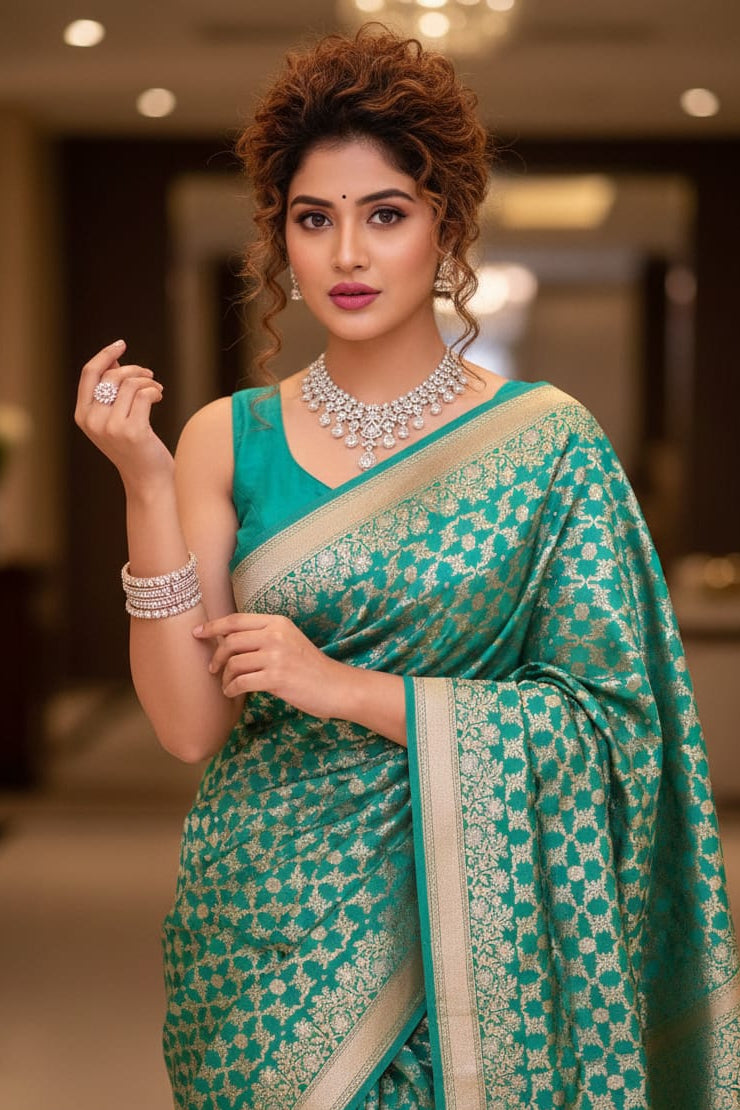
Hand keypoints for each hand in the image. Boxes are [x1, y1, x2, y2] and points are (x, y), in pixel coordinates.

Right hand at [74, 339, 173, 490]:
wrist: (147, 480)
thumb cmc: (134, 447)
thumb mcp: (113, 419)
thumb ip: (109, 394)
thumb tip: (114, 363)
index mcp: (82, 416)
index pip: (89, 374)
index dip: (105, 355)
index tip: (121, 344)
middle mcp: (93, 421)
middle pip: (112, 376)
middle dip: (134, 370)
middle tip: (149, 376)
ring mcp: (111, 427)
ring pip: (130, 384)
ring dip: (148, 381)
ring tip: (156, 389)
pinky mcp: (132, 431)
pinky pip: (144, 394)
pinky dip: (155, 390)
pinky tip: (159, 396)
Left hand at [193, 613, 348, 719]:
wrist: (335, 685)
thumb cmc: (309, 666)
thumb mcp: (289, 640)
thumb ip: (264, 636)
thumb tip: (229, 640)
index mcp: (277, 622)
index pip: (236, 620)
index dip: (213, 626)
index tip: (197, 633)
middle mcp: (275, 635)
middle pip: (230, 641)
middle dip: (216, 656)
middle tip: (213, 668)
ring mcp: (276, 656)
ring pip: (233, 663)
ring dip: (224, 677)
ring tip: (226, 685)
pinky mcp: (276, 678)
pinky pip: (241, 682)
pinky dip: (232, 689)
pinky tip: (233, 693)